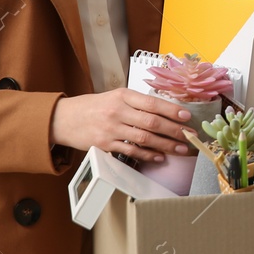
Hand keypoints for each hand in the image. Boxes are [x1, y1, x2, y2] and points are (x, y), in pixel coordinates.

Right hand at [50, 88, 192, 161]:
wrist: (64, 118)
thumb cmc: (93, 107)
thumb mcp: (114, 96)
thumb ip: (137, 102)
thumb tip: (166, 110)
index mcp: (123, 95)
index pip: (152, 102)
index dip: (172, 110)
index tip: (186, 116)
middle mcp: (118, 111)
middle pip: (152, 121)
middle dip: (174, 130)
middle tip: (190, 136)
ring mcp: (111, 129)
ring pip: (144, 138)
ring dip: (166, 145)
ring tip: (180, 149)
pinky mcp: (105, 145)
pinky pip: (131, 151)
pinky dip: (148, 155)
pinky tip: (160, 157)